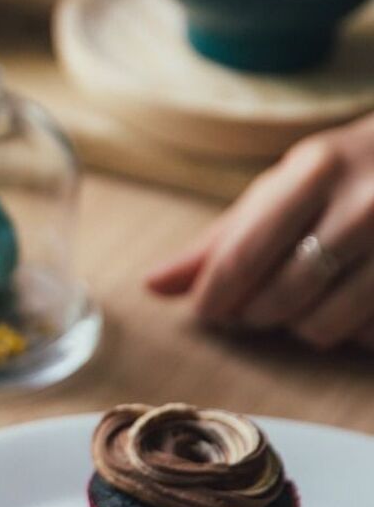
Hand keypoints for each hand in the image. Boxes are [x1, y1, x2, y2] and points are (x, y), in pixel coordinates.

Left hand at [148, 114, 373, 350]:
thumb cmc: (344, 174)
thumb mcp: (285, 186)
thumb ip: (221, 238)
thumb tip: (153, 286)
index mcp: (317, 171)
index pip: (246, 251)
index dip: (216, 293)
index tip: (205, 312)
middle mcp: (366, 205)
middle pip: (283, 294)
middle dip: (254, 314)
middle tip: (249, 310)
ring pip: (327, 324)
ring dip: (300, 327)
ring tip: (297, 306)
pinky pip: (368, 335)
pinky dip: (348, 332)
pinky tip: (345, 306)